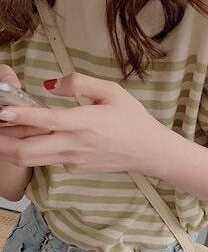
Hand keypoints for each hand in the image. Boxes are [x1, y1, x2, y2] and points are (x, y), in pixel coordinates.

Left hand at [0, 72, 171, 175]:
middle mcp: (74, 145)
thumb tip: (50, 84)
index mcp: (84, 123)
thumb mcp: (112, 92)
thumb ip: (80, 82)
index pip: (45, 120)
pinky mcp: (74, 169)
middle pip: (26, 151)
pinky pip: (47, 160)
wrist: (148, 152)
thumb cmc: (132, 119)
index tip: (1, 110)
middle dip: (1, 141)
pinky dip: (33, 150)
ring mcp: (72, 161)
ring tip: (2, 132)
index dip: (19, 116)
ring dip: (10, 148)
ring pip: (30, 159)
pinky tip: (33, 137)